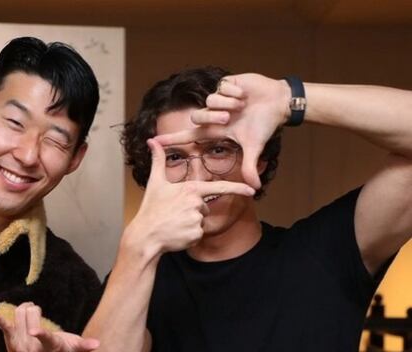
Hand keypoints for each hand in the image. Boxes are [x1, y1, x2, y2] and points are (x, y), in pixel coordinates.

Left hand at [0, 302, 99, 351]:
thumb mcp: (71, 349)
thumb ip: (83, 345)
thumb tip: (98, 344)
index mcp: (49, 346)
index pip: (45, 338)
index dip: (40, 334)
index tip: (35, 331)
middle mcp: (32, 345)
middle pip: (31, 314)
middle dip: (35, 309)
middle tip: (38, 313)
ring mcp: (20, 343)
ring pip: (19, 313)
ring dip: (25, 309)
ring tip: (30, 314)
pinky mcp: (10, 340)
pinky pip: (5, 327)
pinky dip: (0, 321)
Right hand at [125, 138, 255, 256]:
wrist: (145, 237)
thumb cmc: (150, 210)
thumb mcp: (155, 183)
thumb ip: (158, 161)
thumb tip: (152, 141)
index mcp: (190, 189)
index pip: (219, 187)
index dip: (238, 188)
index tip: (252, 190)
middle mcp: (196, 204)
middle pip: (203, 207)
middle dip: (192, 212)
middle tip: (173, 215)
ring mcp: (197, 220)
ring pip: (200, 222)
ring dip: (189, 225)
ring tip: (173, 224)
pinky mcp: (196, 235)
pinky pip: (198, 235)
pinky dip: (188, 237)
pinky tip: (176, 234)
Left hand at [155, 74, 289, 188]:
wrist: (278, 102)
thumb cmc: (264, 124)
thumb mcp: (254, 147)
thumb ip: (249, 166)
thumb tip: (255, 188)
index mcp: (216, 130)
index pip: (189, 136)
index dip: (172, 139)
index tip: (154, 142)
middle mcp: (213, 114)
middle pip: (197, 117)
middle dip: (213, 117)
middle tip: (230, 117)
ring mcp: (219, 99)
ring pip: (210, 100)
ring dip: (227, 103)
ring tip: (242, 105)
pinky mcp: (226, 83)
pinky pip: (222, 87)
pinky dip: (235, 92)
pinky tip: (244, 94)